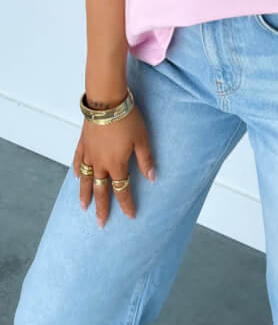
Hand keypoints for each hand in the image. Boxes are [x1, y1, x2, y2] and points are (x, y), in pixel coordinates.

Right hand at [73, 104, 155, 227]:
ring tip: (84, 208)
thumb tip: (152, 178)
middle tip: (101, 223)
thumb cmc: (127, 119)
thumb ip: (145, 160)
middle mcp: (100, 164)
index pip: (122, 190)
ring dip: (85, 195)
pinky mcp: (83, 143)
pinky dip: (78, 171)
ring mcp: (89, 154)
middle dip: (102, 208)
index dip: (127, 204)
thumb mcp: (142, 139)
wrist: (106, 101)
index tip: (130, 216)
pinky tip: (78, 177)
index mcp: (117, 165)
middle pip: (101, 190)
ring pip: (86, 180)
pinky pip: (78, 162)